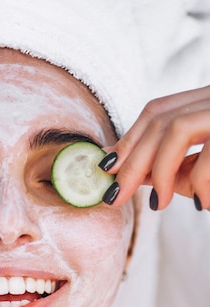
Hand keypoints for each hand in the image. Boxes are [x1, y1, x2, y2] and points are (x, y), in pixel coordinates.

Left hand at [100, 85, 209, 209]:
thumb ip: (170, 170)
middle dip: (132, 162)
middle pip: (160, 120)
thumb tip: (126, 173)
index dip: (128, 140)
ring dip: (160, 172)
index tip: (107, 169)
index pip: (157, 111)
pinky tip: (204, 203)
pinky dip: (201, 183)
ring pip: (177, 129)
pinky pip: (207, 156)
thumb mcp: (202, 171)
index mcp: (206, 102)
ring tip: (160, 203)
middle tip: (116, 197)